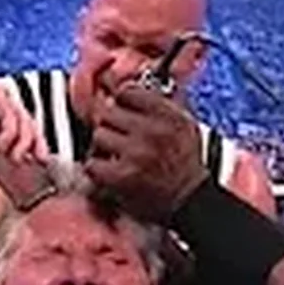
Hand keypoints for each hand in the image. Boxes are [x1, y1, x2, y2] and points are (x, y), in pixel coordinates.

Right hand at [0, 77, 48, 186]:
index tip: (39, 160)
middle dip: (32, 143)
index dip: (35, 141)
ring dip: (19, 140)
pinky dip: (8, 131)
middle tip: (25, 161)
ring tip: (6, 154)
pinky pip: (9, 111)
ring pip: (22, 115)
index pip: (24, 122)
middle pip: (28, 118)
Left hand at [84, 87, 208, 221]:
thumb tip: (125, 86)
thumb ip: (159, 103)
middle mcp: (153, 131)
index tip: (122, 110)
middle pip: (108, 112)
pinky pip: (93, 163)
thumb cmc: (185, 162)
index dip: (121, 101)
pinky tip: (110, 172)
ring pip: (99, 135)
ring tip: (116, 156)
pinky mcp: (123, 176)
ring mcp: (136, 153)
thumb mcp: (184, 124)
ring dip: (103, 147)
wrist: (190, 199)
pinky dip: (97, 169)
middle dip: (110, 124)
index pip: (128, 92)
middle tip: (118, 137)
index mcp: (168, 115)